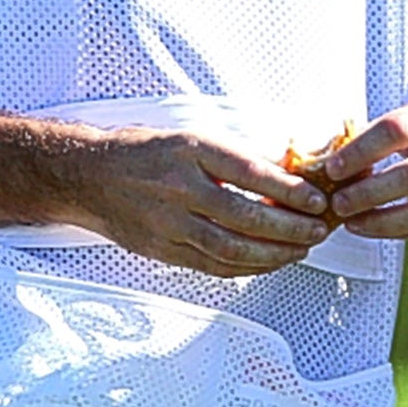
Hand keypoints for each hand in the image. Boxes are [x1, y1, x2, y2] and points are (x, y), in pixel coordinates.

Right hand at [64, 127, 329, 277]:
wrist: (90, 177)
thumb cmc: (144, 153)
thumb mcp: (191, 139)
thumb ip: (234, 158)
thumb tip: (285, 176)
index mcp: (190, 151)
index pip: (250, 173)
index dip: (289, 190)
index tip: (316, 199)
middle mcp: (179, 188)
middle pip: (245, 216)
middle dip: (289, 228)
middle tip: (317, 230)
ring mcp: (168, 223)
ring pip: (230, 248)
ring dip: (273, 253)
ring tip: (300, 249)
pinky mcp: (162, 250)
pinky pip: (212, 265)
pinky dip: (246, 267)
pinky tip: (268, 263)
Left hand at [321, 83, 407, 238]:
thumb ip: (388, 130)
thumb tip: (341, 156)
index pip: (396, 131)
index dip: (360, 151)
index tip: (333, 166)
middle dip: (368, 194)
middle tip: (338, 201)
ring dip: (382, 222)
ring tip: (352, 222)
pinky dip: (399, 231)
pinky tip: (376, 227)